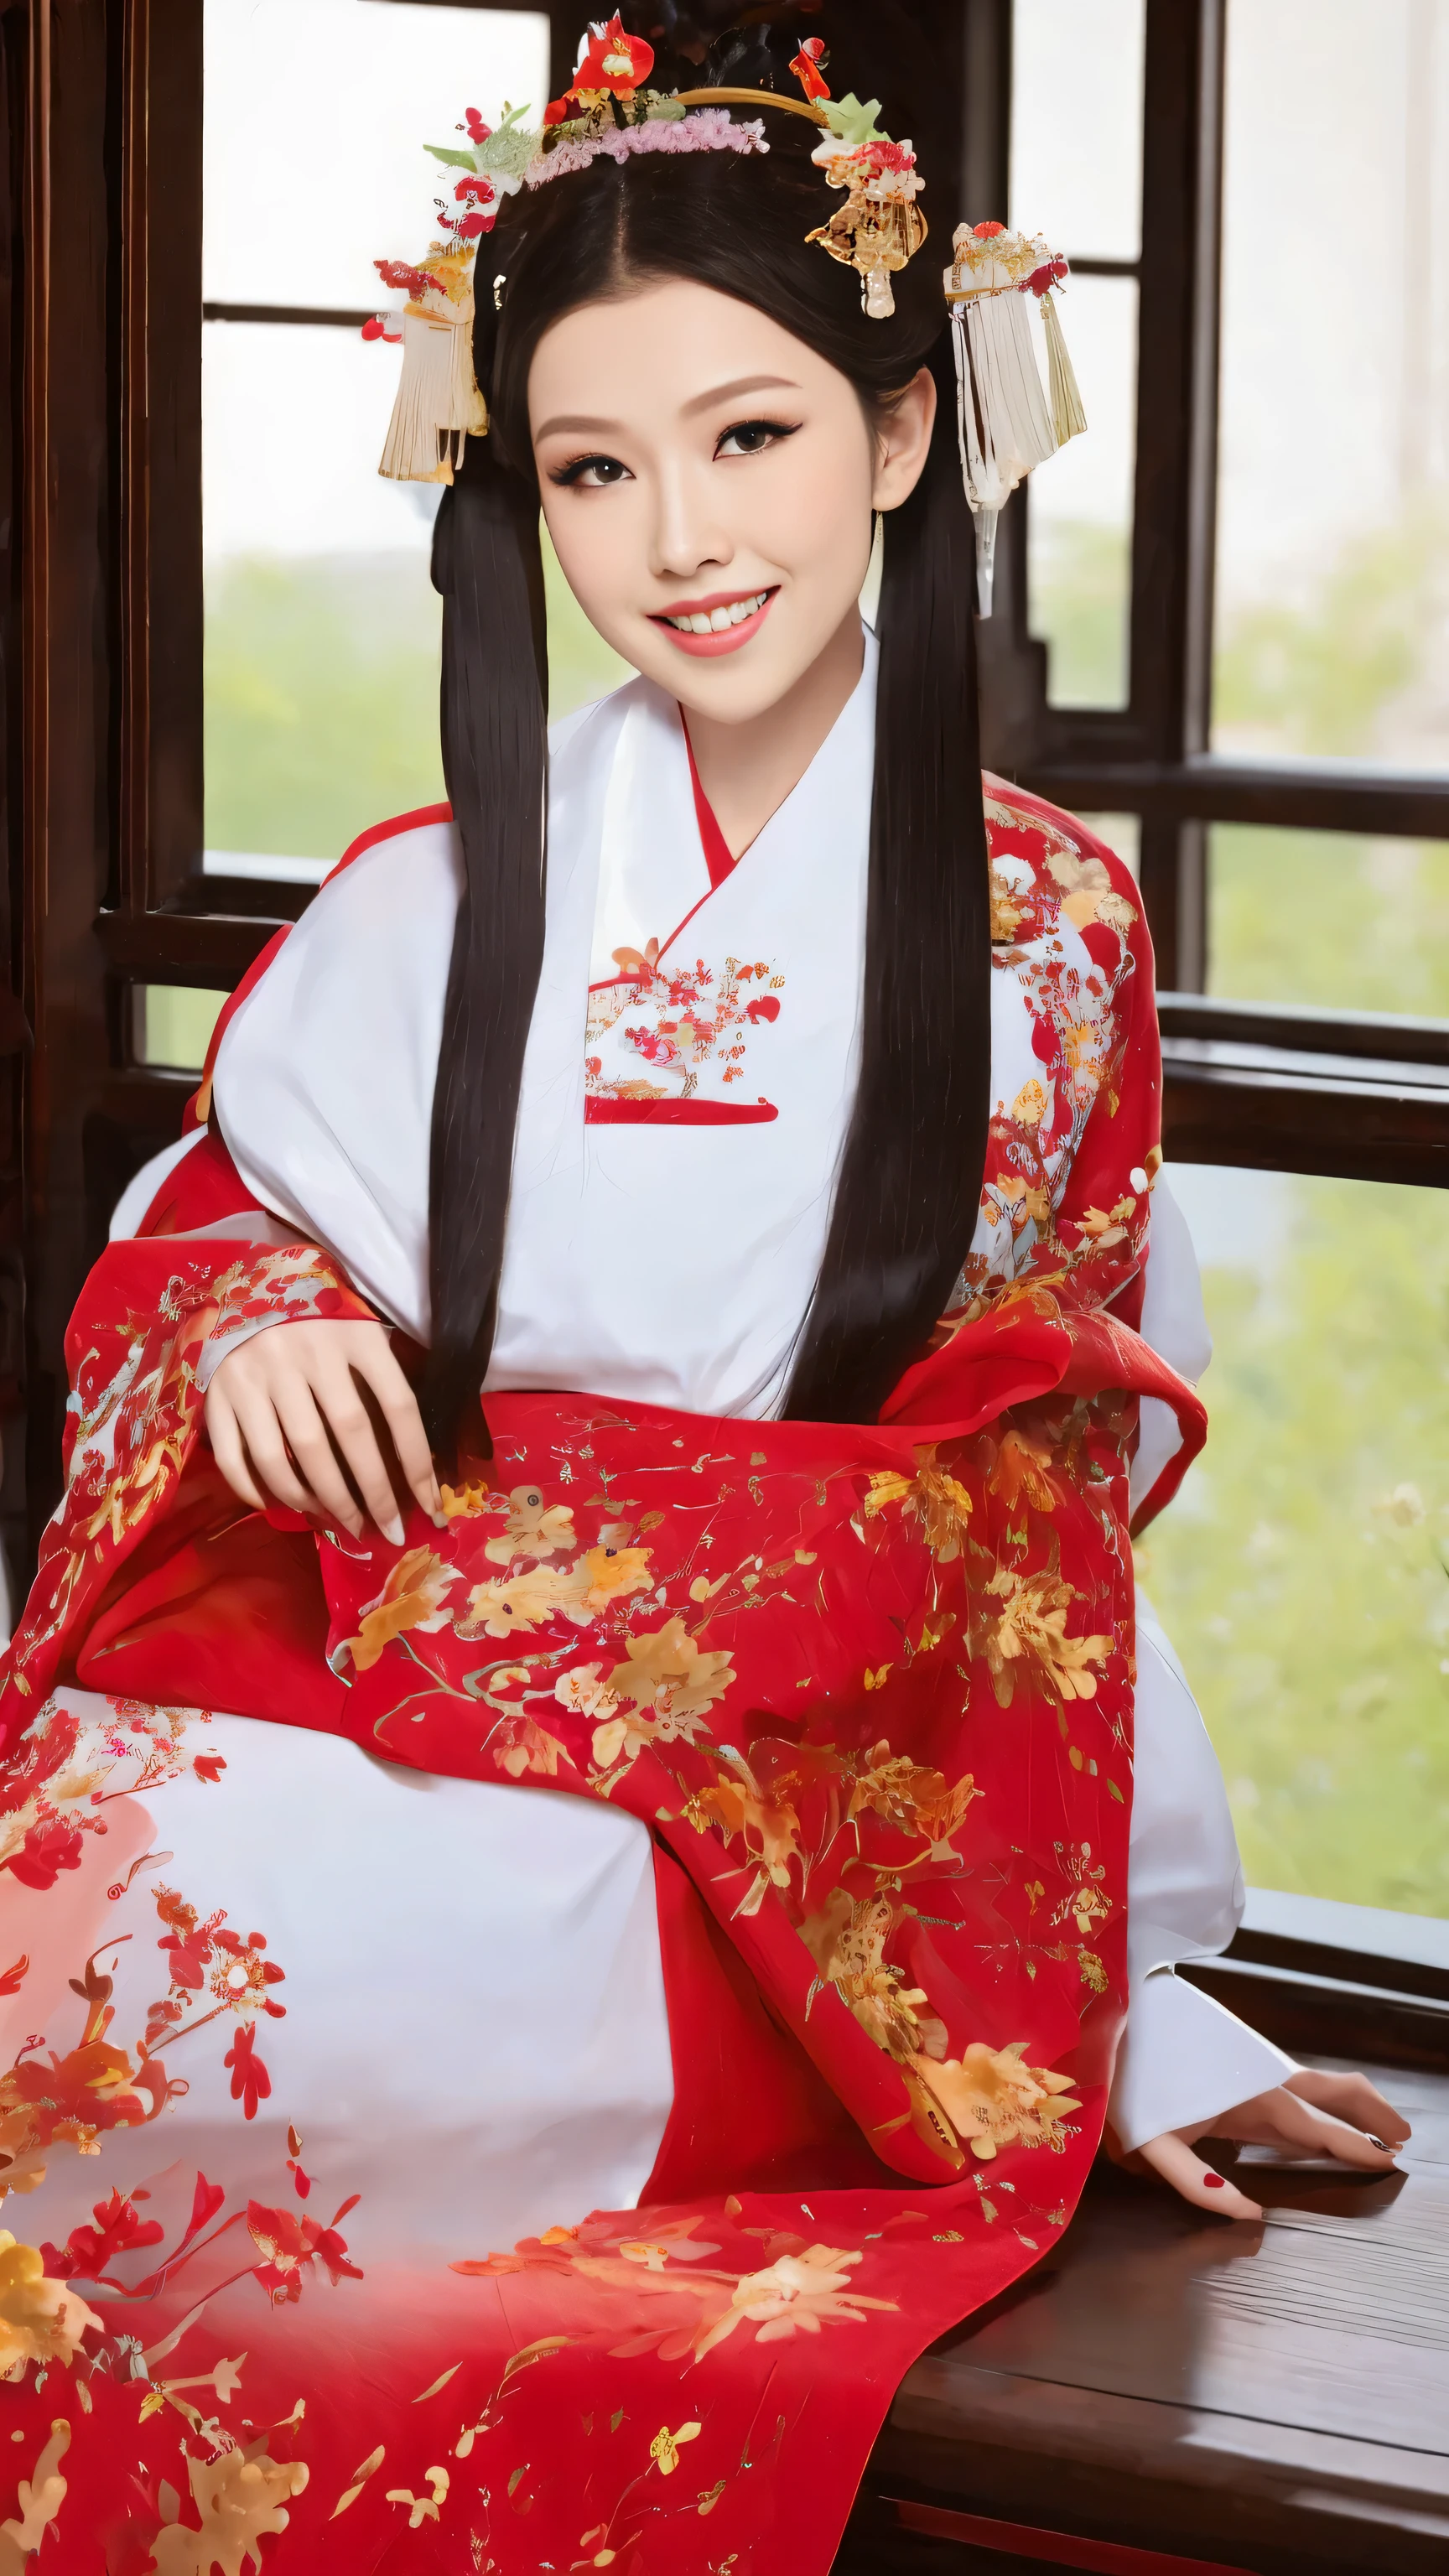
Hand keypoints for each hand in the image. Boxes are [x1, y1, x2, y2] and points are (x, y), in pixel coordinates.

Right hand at [205, 1319, 441, 1544]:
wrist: (250, 1285)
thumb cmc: (322, 1321)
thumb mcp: (363, 1332)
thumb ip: (385, 1381)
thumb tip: (417, 1464)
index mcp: (355, 1334)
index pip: (398, 1406)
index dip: (418, 1462)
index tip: (429, 1507)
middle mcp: (305, 1352)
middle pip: (345, 1437)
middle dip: (371, 1495)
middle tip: (385, 1530)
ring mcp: (256, 1372)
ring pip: (288, 1456)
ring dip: (316, 1500)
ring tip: (337, 1520)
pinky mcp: (217, 1392)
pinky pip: (234, 1456)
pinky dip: (255, 1491)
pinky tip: (280, 1506)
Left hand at [1128, 2066, 1411, 2218]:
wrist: (1106, 2015)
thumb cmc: (1125, 2083)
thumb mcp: (1150, 2143)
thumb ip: (1198, 2184)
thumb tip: (1250, 2217)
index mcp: (1254, 2100)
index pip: (1320, 2130)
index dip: (1356, 2148)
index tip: (1389, 2163)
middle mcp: (1263, 2079)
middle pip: (1334, 2093)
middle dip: (1371, 2116)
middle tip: (1403, 2140)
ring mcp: (1251, 2066)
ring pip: (1316, 2083)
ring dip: (1349, 2105)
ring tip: (1375, 2129)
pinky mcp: (1235, 2063)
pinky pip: (1290, 2083)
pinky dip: (1318, 2100)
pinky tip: (1314, 2119)